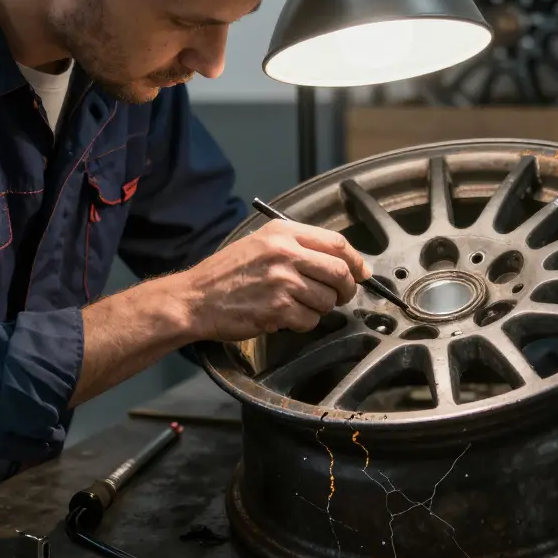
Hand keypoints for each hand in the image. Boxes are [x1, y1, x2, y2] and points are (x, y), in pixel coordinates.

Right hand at [185, 220, 370, 340]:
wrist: (195, 299)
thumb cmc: (227, 273)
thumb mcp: (260, 243)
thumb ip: (298, 247)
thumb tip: (342, 262)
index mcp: (283, 233)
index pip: (336, 242)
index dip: (356, 260)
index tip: (362, 272)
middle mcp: (285, 253)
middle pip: (339, 272)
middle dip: (347, 289)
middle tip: (342, 296)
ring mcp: (282, 282)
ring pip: (327, 299)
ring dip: (321, 308)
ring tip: (300, 306)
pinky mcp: (277, 309)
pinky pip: (310, 320)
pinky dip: (304, 323)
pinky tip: (286, 318)